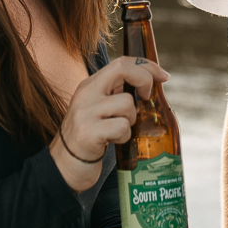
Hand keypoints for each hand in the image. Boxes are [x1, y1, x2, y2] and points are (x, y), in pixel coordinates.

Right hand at [49, 56, 166, 190]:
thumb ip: (115, 95)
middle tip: (147, 97)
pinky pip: (122, 127)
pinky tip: (112, 142)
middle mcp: (86, 94)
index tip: (163, 76)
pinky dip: (123, 136)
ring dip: (131, 120)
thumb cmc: (89, 137)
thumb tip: (151, 84)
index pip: (121, 62)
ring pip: (127, 103)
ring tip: (118, 131)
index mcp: (90, 85)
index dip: (146, 66)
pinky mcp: (88, 132)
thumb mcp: (98, 109)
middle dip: (144, 80)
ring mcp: (85, 112)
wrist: (64, 164)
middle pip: (123, 70)